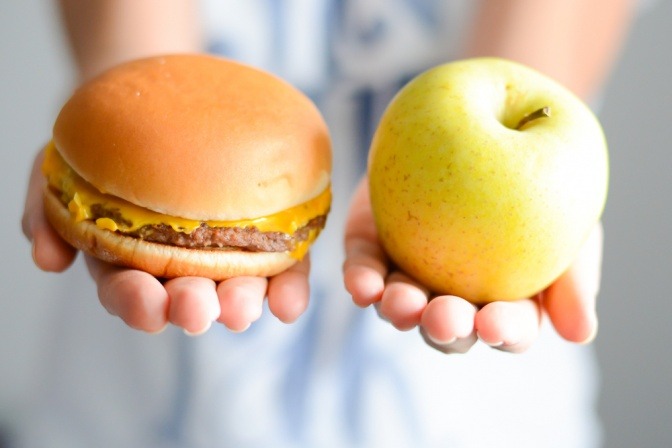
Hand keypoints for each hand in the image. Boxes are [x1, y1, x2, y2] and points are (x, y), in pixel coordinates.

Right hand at [23, 148, 310, 333]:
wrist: (157, 100)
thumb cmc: (107, 142)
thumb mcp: (61, 167)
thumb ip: (47, 211)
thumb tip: (47, 260)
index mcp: (129, 259)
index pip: (128, 291)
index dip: (135, 303)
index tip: (147, 305)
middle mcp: (179, 264)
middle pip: (186, 296)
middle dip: (192, 307)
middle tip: (199, 309)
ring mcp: (224, 250)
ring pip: (236, 285)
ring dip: (242, 301)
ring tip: (246, 306)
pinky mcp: (266, 233)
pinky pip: (280, 263)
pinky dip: (287, 287)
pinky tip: (290, 302)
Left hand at [343, 177, 600, 353]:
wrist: (491, 126)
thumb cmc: (538, 184)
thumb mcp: (568, 222)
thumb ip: (574, 276)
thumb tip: (581, 333)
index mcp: (504, 300)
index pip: (507, 328)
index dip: (503, 331)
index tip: (496, 324)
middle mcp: (454, 295)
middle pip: (449, 327)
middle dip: (445, 327)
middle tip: (444, 318)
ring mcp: (411, 273)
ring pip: (402, 304)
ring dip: (398, 309)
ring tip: (399, 302)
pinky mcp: (375, 247)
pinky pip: (364, 268)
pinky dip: (361, 280)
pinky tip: (362, 286)